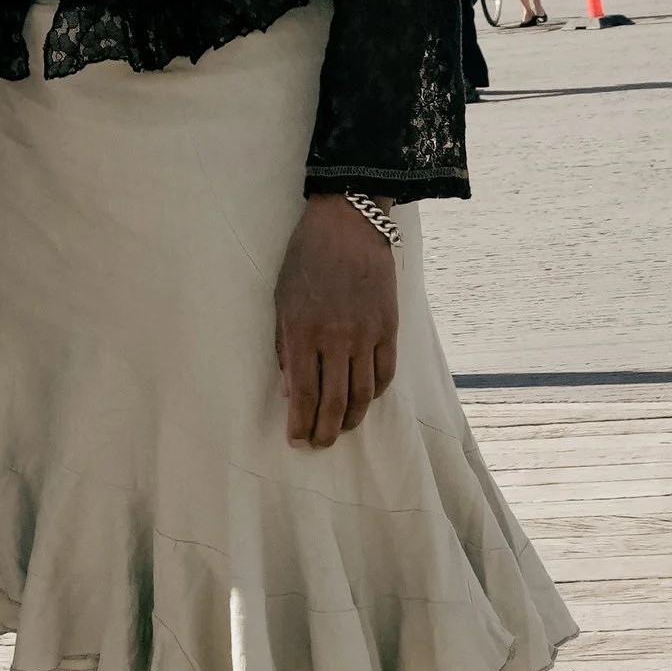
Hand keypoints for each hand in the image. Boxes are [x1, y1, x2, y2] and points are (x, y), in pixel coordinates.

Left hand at [274, 194, 397, 449]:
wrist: (349, 225)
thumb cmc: (305, 260)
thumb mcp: (282, 301)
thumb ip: (286, 346)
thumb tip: (290, 389)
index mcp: (304, 332)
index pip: (303, 393)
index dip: (300, 423)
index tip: (296, 440)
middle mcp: (337, 338)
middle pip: (335, 401)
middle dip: (324, 431)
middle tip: (318, 444)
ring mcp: (367, 334)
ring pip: (363, 394)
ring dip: (351, 419)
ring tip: (340, 430)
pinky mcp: (389, 327)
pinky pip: (385, 373)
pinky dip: (375, 393)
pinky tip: (364, 400)